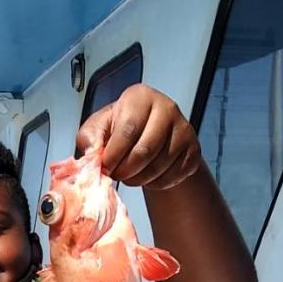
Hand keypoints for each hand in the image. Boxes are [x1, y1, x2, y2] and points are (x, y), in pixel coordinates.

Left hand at [76, 83, 201, 189]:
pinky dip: (155, 183)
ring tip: (130, 175)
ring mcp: (183, 129)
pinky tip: (147, 175)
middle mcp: (166, 108)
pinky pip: (172, 176)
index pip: (128, 131)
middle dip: (125, 171)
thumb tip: (92, 153)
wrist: (149, 133)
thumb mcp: (98, 128)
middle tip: (116, 174)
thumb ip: (89, 138)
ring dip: (139, 179)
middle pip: (145, 151)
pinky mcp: (193, 149)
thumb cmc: (120, 128)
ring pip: (159, 166)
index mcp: (140, 97)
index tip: (105, 166)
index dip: (114, 155)